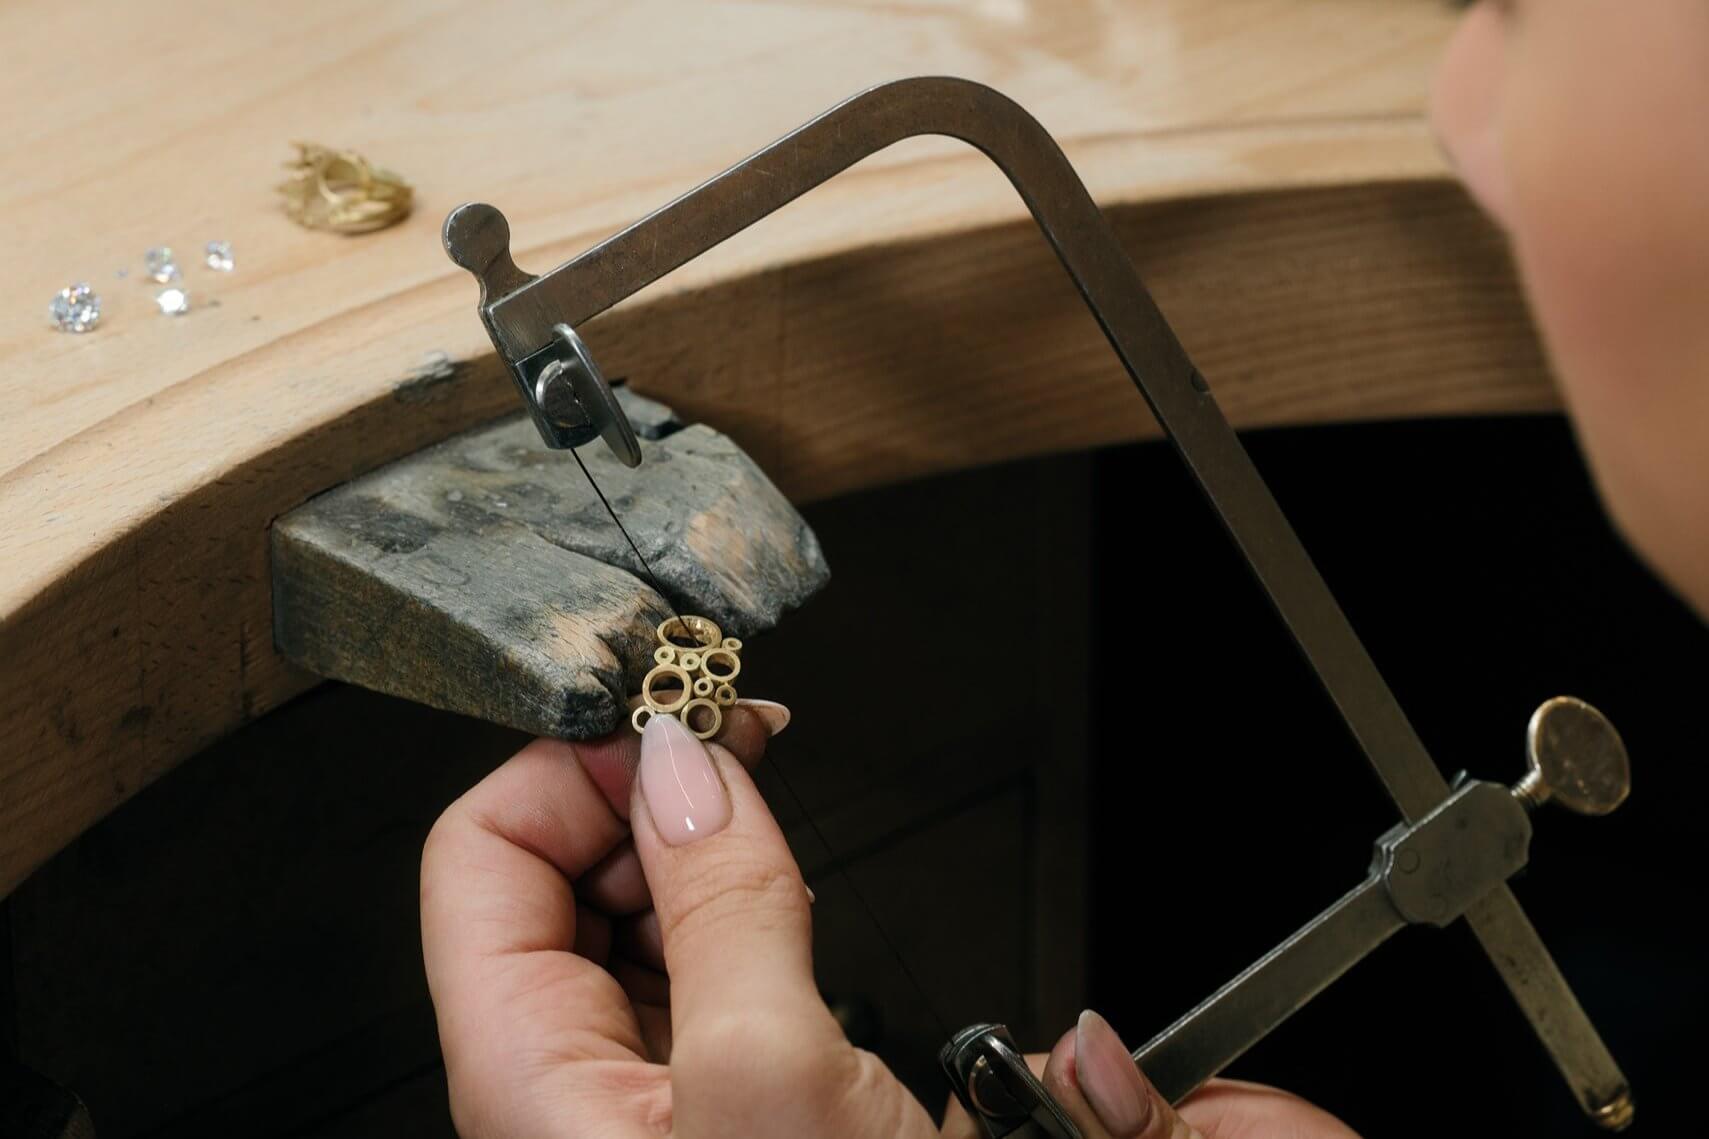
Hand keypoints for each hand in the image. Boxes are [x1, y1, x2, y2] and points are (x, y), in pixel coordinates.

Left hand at [422, 703, 1358, 1137]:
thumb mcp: (773, 1078)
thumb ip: (723, 899)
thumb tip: (687, 759)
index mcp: (528, 1071)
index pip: (480, 854)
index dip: (569, 764)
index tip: (672, 720)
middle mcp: (569, 1073)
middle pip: (555, 865)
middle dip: (645, 785)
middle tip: (738, 739)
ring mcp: (646, 1078)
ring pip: (636, 904)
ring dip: (701, 834)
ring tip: (770, 802)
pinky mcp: (718, 1083)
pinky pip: (702, 952)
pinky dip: (745, 892)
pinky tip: (790, 887)